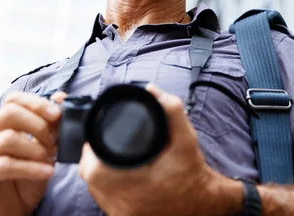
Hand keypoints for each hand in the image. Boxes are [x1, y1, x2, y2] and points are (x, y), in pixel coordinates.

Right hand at [0, 92, 63, 215]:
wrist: (12, 211)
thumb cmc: (27, 179)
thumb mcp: (45, 150)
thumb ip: (51, 126)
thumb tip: (60, 97)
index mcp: (0, 126)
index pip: (13, 100)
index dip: (36, 103)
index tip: (57, 114)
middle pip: (9, 112)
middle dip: (38, 125)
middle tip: (53, 142)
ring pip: (8, 138)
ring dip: (36, 149)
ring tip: (50, 160)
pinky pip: (4, 165)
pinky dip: (30, 168)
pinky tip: (47, 172)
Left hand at [78, 84, 241, 215]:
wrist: (204, 205)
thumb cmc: (193, 173)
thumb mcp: (186, 138)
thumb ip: (170, 110)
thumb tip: (151, 90)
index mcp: (131, 184)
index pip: (92, 165)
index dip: (92, 148)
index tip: (101, 136)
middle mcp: (121, 205)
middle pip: (89, 177)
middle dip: (94, 157)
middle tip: (106, 143)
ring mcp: (121, 215)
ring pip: (95, 191)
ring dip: (99, 172)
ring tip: (114, 157)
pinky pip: (106, 201)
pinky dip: (110, 186)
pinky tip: (122, 176)